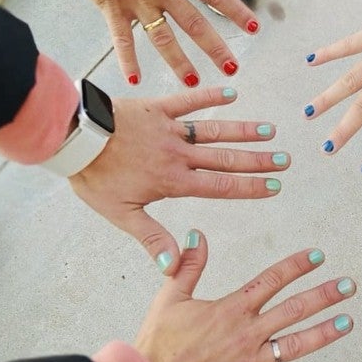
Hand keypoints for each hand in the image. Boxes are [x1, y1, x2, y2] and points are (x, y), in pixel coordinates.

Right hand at [67, 0, 258, 87]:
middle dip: (215, 48)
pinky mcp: (112, 6)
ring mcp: (137, 1)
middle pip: (195, 24)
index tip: (254, 27)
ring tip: (195, 84)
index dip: (235, 11)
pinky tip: (134, 82)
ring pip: (163, 39)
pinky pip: (121, 39)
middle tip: (232, 69)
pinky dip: (127, 60)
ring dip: (180, 63)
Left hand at [70, 86, 288, 274]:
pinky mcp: (157, 108)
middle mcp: (179, 154)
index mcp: (173, 181)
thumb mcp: (122, 215)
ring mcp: (170, 128)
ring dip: (242, 130)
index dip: (250, 188)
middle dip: (258, 160)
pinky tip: (232, 94)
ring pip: (214, 130)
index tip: (275, 186)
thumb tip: (174, 267)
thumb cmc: (95, 178)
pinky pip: (188, 100)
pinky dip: (210, 96)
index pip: (220, 187)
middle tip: (285, 159)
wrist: (76, 139)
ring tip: (269, 130)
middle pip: (226, 158)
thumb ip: (153, 239)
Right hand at [126, 234, 355, 361]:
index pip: (271, 280)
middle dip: (324, 295)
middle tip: (348, 285)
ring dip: (324, 332)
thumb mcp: (169, 298)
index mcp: (230, 309)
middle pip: (293, 309)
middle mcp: (246, 334)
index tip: (318, 255)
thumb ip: (188, 266)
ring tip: (347, 321)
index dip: (297, 265)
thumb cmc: (157, 345)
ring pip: (296, 345)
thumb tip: (196, 235)